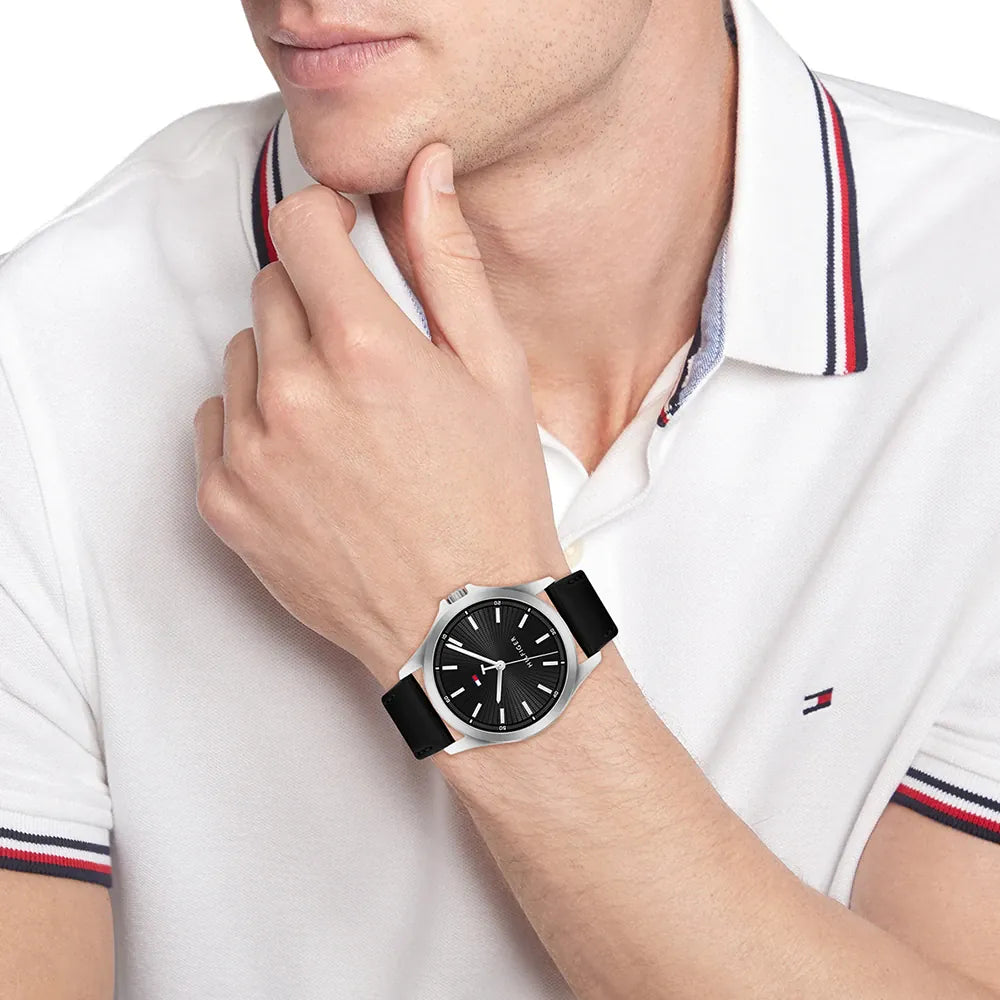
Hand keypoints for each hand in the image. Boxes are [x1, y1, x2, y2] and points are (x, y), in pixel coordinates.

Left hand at [193, 143, 570, 689]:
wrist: (462, 619)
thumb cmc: (492, 497)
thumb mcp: (493, 371)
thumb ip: (448, 260)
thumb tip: (424, 169)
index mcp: (365, 349)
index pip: (300, 225)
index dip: (327, 221)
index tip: (347, 240)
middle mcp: (294, 393)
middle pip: (270, 288)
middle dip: (315, 298)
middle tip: (369, 355)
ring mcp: (251, 450)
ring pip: (243, 353)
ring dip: (284, 363)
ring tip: (344, 418)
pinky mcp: (224, 500)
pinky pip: (217, 418)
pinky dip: (255, 421)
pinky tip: (311, 459)